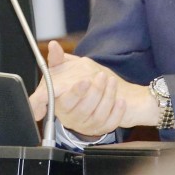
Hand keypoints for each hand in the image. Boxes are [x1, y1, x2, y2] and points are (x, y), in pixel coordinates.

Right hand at [30, 40, 159, 136]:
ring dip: (107, 97)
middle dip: (95, 91)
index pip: (64, 101)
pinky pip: (110, 123)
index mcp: (59, 104)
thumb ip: (56, 59)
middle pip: (82, 109)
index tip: (85, 81)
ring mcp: (86, 125)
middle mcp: (71, 117)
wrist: (90, 97)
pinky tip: (120, 100)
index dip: (75, 92)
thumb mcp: (61, 70)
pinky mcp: (100, 128)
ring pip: (98, 116)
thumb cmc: (71, 82)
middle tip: (102, 76)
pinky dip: (116, 112)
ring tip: (112, 81)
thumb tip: (53, 46)